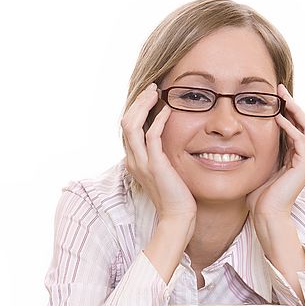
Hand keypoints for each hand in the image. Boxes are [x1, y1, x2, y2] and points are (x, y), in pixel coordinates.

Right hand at [121, 83, 196, 222]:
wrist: (178, 217)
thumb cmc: (176, 195)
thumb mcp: (164, 171)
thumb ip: (160, 155)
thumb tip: (166, 140)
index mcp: (134, 160)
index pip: (128, 128)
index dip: (136, 109)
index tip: (150, 97)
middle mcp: (134, 160)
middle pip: (125, 122)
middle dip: (138, 102)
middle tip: (152, 88)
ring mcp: (142, 163)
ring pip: (132, 126)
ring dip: (143, 106)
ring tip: (156, 92)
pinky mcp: (155, 166)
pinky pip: (152, 137)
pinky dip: (158, 120)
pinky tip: (167, 111)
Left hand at [245, 83, 304, 219]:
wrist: (267, 216)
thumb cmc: (260, 197)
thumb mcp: (260, 167)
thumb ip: (261, 152)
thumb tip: (245, 137)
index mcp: (297, 158)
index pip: (298, 127)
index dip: (289, 111)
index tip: (275, 97)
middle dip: (295, 106)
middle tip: (281, 90)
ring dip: (296, 111)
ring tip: (283, 98)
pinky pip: (301, 141)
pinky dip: (291, 128)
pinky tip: (278, 119)